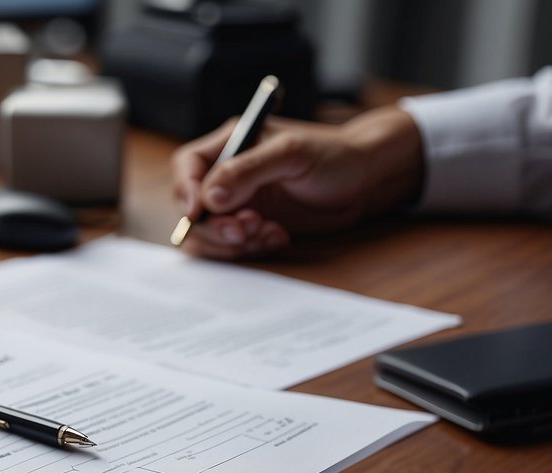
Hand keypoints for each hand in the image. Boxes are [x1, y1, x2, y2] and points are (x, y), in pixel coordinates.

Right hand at [170, 106, 424, 258]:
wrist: (365, 181)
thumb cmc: (335, 155)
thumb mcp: (292, 154)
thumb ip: (247, 170)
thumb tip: (208, 197)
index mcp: (232, 144)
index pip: (188, 166)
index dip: (185, 190)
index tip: (198, 213)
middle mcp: (228, 174)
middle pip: (193, 206)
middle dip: (213, 226)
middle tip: (243, 232)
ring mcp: (239, 203)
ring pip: (208, 232)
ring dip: (231, 242)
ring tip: (265, 233)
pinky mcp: (252, 226)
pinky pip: (232, 247)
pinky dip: (249, 249)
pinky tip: (277, 237)